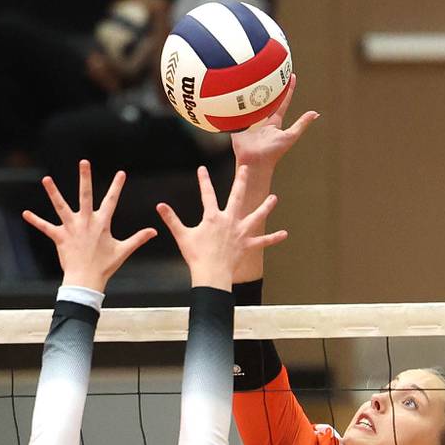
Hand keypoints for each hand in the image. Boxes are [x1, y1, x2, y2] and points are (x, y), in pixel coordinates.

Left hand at [23, 160, 156, 292]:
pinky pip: (46, 227)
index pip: (111, 200)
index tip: (121, 173)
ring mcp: (71, 228)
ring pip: (61, 207)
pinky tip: (25, 214)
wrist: (86, 280)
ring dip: (53, 193)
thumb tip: (154, 232)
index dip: (117, 186)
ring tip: (46, 179)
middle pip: (85, 195)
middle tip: (84, 161)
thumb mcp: (123, 251)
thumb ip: (138, 239)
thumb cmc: (105, 266)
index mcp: (102, 223)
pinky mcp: (60, 237)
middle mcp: (86, 222)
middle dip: (85, 177)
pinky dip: (36, 221)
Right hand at [156, 165, 285, 290]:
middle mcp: (229, 221)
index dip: (203, 181)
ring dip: (265, 207)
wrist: (211, 275)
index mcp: (213, 217)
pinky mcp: (247, 245)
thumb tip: (160, 206)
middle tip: (246, 169)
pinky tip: (284, 234)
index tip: (202, 169)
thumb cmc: (197, 256)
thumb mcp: (182, 236)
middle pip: (237, 197)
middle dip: (241, 181)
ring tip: (274, 198)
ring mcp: (240, 233)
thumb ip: (172, 219)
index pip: (207, 194)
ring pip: (256, 217)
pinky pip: (262, 241)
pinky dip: (273, 238)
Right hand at [231, 74, 318, 169]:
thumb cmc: (273, 152)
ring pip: (249, 105)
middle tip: (268, 69)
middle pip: (264, 100)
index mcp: (273, 122)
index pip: (282, 102)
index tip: (290, 75)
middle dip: (266, 87)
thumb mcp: (290, 136)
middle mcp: (261, 120)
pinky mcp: (237, 126)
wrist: (255, 162)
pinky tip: (228, 92)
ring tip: (248, 75)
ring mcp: (249, 122)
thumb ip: (301, 124)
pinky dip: (231, 106)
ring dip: (247, 93)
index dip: (287, 90)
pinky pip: (234, 114)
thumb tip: (316, 113)